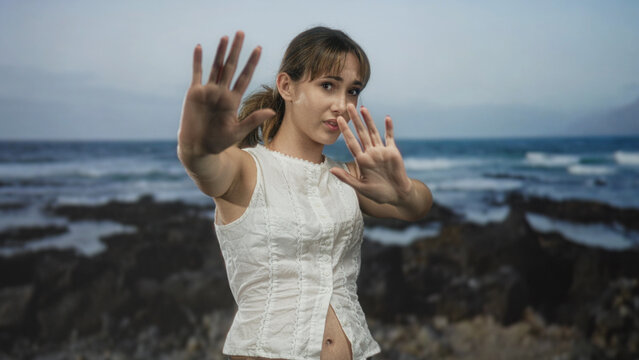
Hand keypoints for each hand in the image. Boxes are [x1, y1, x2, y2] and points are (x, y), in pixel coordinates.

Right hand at [178, 31, 274, 154]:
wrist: (198, 148)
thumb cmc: (219, 142)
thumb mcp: (238, 132)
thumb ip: (253, 120)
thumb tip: (272, 111)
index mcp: (233, 100)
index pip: (244, 77)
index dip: (251, 63)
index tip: (259, 49)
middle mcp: (222, 92)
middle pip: (230, 66)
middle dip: (236, 50)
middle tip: (241, 32)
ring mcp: (208, 91)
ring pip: (215, 67)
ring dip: (219, 51)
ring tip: (225, 37)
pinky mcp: (195, 93)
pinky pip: (197, 73)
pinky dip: (197, 61)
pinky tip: (199, 47)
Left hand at [330, 104, 413, 204]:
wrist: (397, 195)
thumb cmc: (379, 193)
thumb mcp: (361, 187)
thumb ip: (346, 178)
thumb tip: (331, 170)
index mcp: (362, 160)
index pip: (351, 142)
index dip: (345, 131)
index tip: (339, 120)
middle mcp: (370, 153)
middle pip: (361, 133)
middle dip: (355, 120)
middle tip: (348, 106)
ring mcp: (381, 151)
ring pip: (373, 132)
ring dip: (369, 120)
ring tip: (363, 108)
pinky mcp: (393, 152)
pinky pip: (390, 138)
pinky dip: (389, 128)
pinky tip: (386, 118)